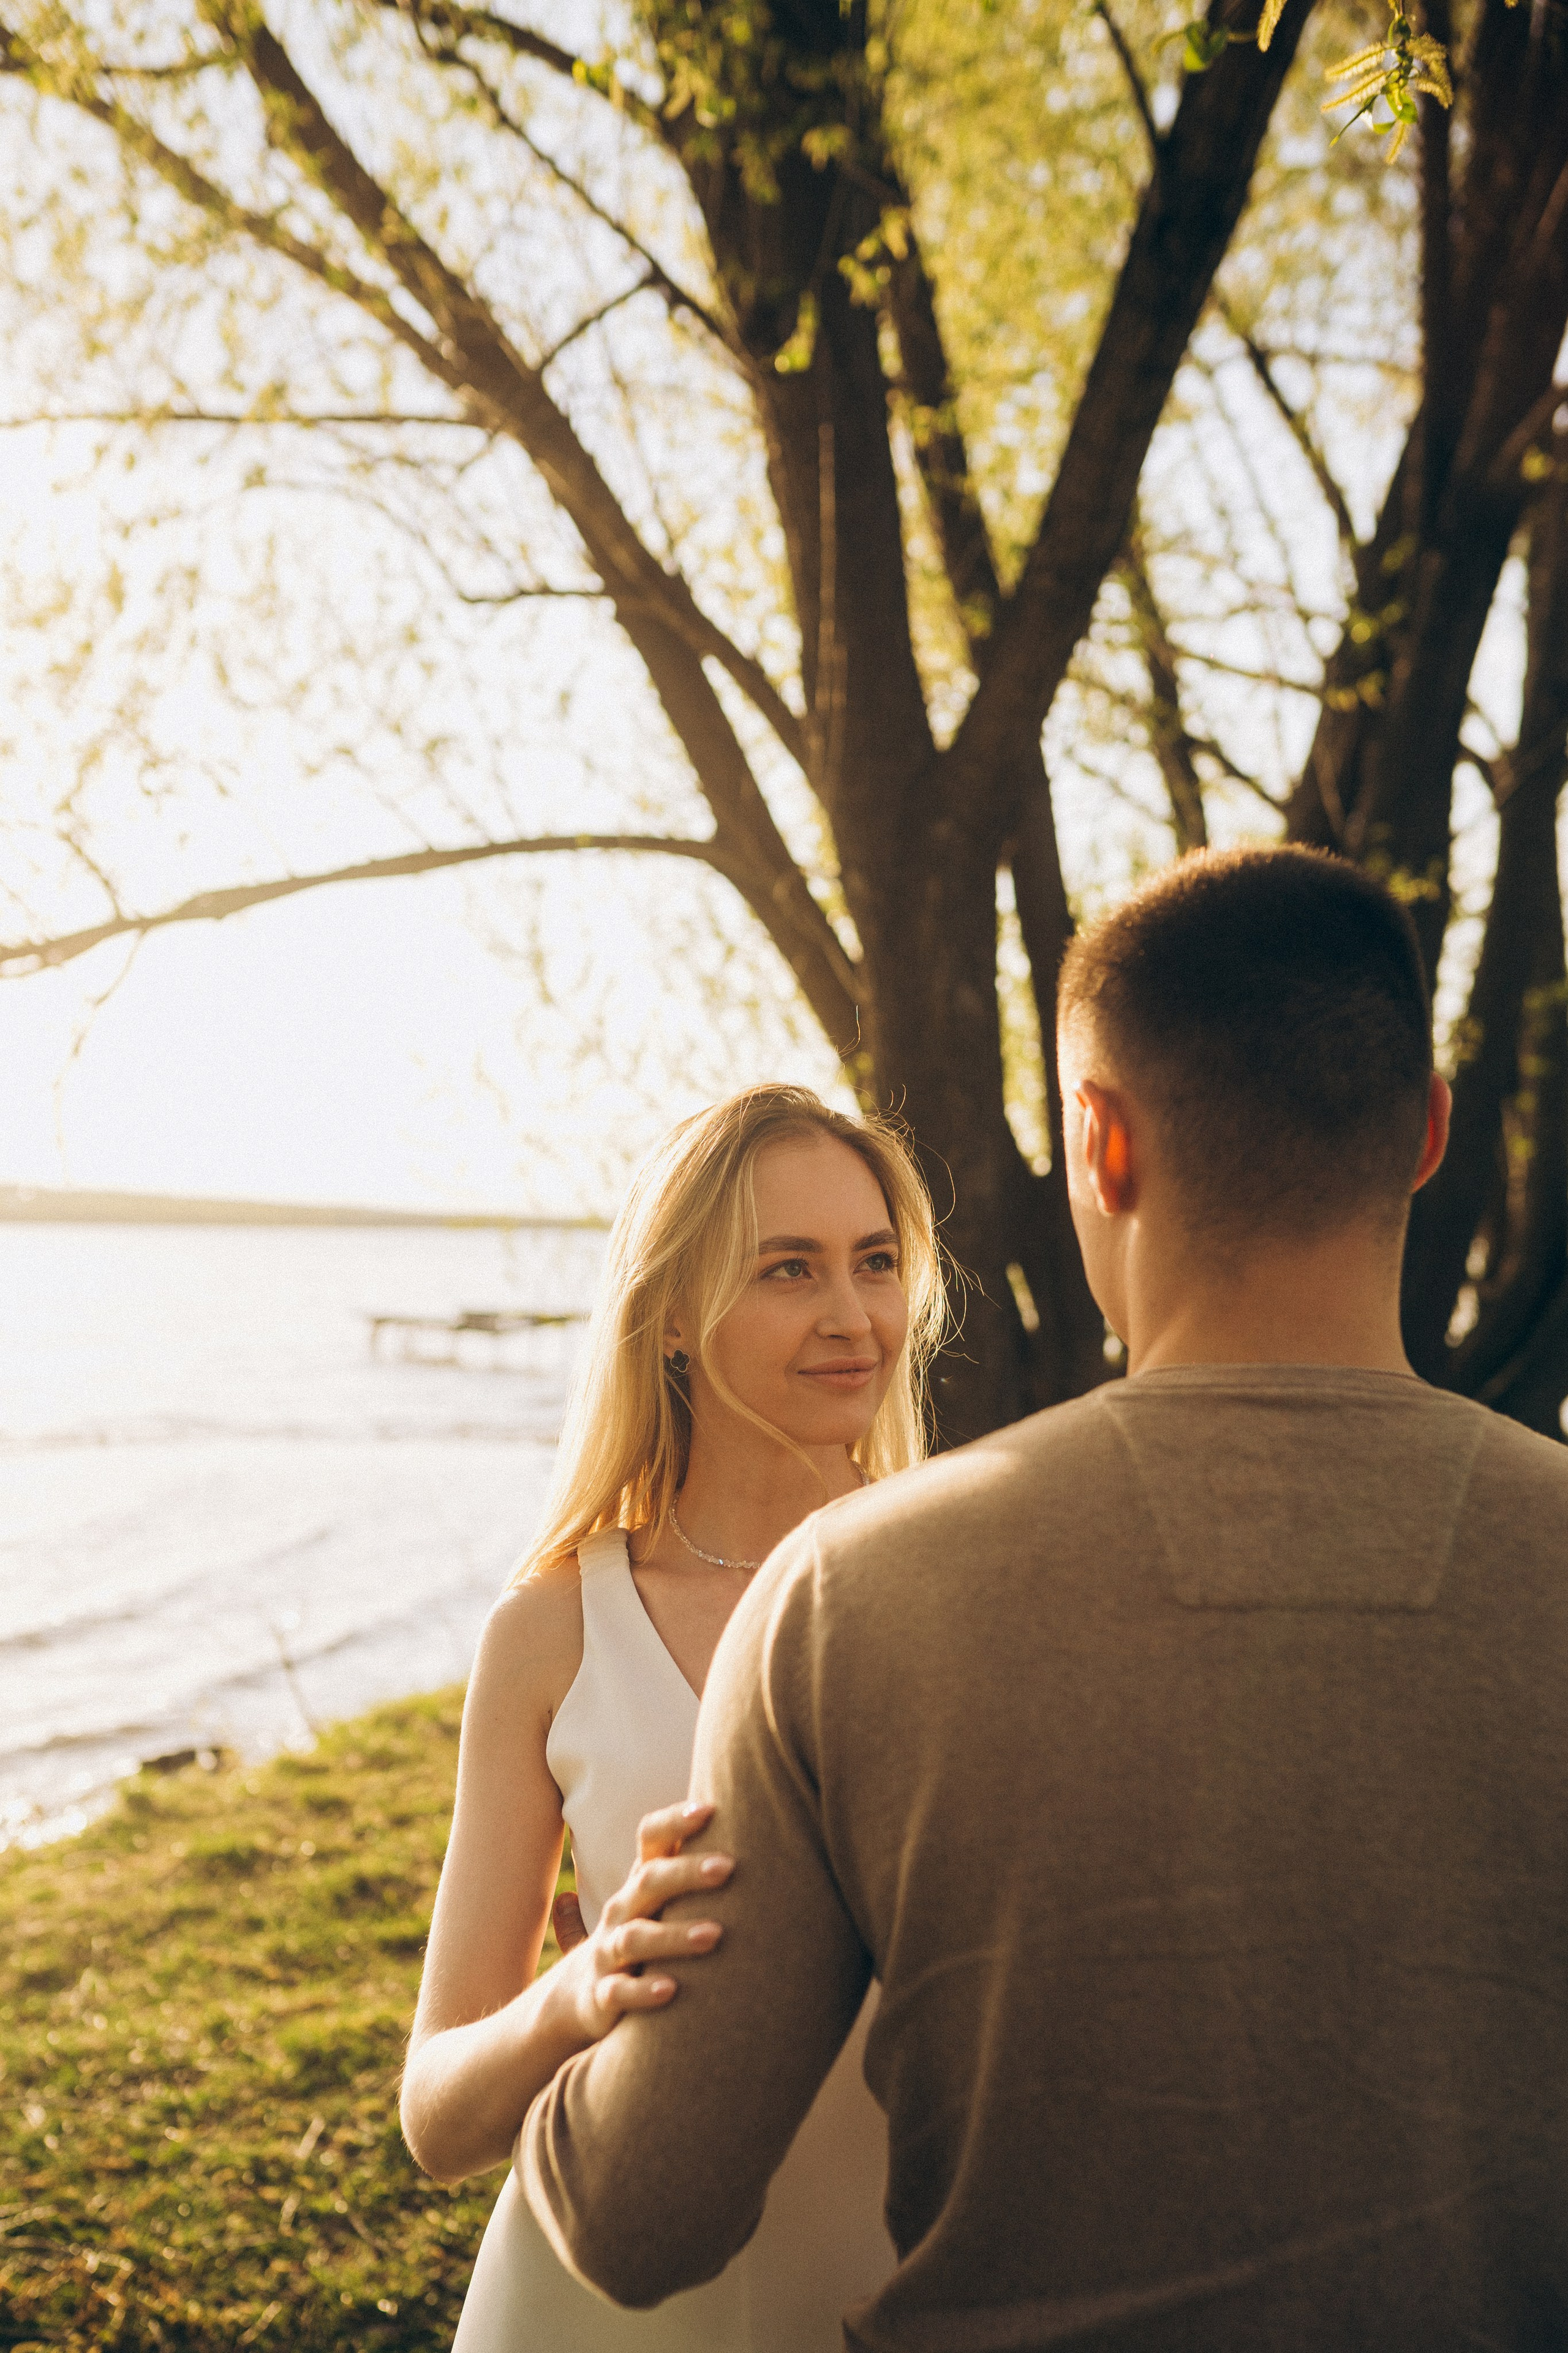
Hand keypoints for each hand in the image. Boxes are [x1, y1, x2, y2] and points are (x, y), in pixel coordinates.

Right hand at [547, 1800, 732, 2045]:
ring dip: (675, 1936)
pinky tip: (672, 1989)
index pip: (650, 1838)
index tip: (710, 1808)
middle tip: (729, 1866)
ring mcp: (609, 1952)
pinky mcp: (603, 1995)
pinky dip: (643, 1990)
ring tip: (715, 1935)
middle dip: (687, 1873)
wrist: (581, 1995)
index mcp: (640, 1883)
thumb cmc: (641, 1934)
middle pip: (648, 1882)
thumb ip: (689, 1865)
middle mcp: (622, 1910)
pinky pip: (619, 1991)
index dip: (674, 1821)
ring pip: (636, 1938)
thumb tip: (742, 1816)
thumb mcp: (658, 1901)